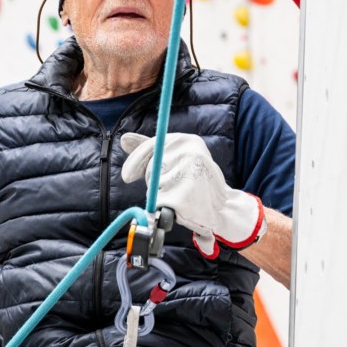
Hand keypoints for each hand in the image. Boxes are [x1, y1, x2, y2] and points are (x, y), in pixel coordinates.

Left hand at [121, 132, 264, 255]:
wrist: (222, 207)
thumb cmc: (193, 181)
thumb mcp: (175, 159)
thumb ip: (150, 149)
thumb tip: (124, 139)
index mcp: (188, 140)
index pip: (153, 145)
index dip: (136, 161)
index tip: (127, 176)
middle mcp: (191, 152)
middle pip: (152, 166)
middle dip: (152, 180)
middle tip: (171, 187)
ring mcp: (190, 174)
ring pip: (155, 185)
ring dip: (161, 194)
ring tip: (180, 195)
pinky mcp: (184, 197)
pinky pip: (159, 202)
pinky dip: (164, 207)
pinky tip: (179, 206)